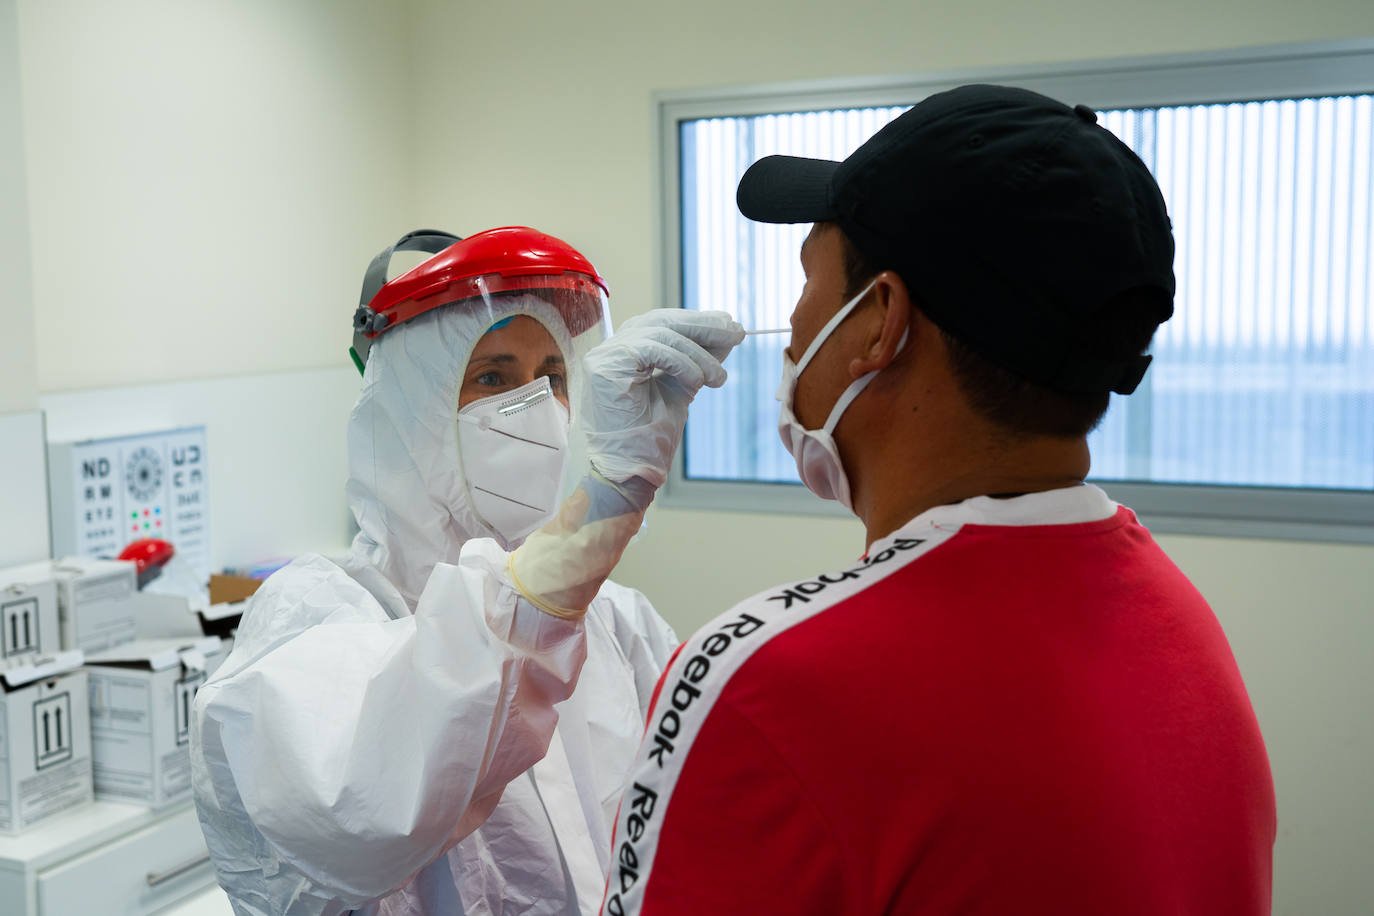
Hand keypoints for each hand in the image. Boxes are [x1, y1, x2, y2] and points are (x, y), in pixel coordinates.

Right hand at [580, 309, 744, 487]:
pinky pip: (652, 349)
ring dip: (698, 353)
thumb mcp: (681, 388)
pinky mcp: (605, 367)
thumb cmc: (651, 437)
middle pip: (662, 321)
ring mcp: (605, 356)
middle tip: (737, 333)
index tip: (730, 326)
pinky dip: (681, 362)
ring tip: (719, 378)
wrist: (632, 471)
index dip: (698, 322)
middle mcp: (611, 349)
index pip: (664, 323)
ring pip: (660, 333)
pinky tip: (699, 380)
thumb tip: (728, 331)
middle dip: (704, 327)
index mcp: (626, 351)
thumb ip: (698, 360)